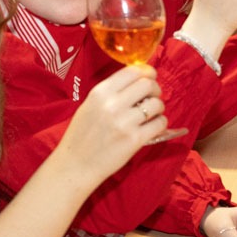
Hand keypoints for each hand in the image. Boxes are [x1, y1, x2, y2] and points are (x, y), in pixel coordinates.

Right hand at [58, 66, 165, 180]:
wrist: (76, 164)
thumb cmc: (83, 135)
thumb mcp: (90, 105)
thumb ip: (112, 92)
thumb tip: (139, 80)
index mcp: (100, 92)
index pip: (132, 71)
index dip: (147, 72)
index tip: (151, 77)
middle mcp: (112, 104)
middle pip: (148, 84)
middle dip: (156, 89)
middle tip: (152, 97)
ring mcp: (124, 122)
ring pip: (157, 104)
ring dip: (159, 107)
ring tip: (152, 114)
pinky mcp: (134, 140)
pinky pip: (160, 123)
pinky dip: (160, 123)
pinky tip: (152, 126)